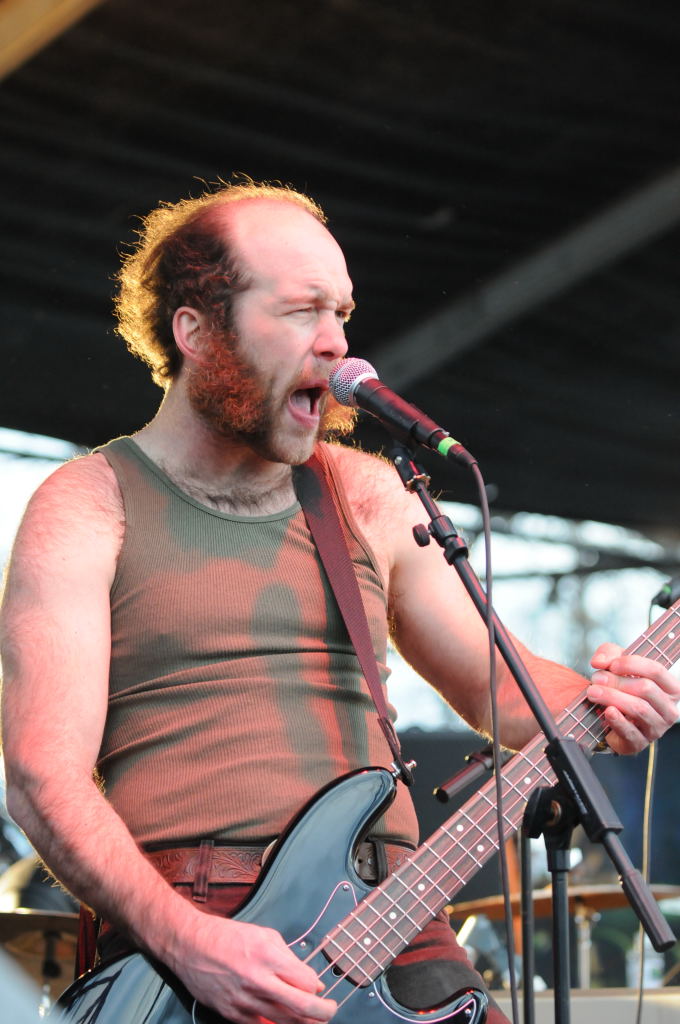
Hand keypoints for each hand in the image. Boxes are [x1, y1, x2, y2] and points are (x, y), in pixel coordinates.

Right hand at [170, 913, 336, 1023]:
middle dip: (322, 1013)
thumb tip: (307, 978)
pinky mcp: (232, 1013)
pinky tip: (284, 1021)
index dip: (317, 988)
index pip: (306, 982)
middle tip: (329, 1011)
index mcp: (268, 956)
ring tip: (312, 1021)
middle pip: (301, 1007)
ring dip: (303, 1023)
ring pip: (283, 1021)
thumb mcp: (264, 935)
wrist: (191, 945)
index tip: (320, 988)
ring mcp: (244, 1000)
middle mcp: (258, 980)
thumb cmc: (226, 936)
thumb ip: (288, 957)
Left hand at [587, 643, 679, 753]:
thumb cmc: (621, 688)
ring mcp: (657, 727)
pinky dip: (617, 720)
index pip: (656, 671)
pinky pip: (631, 732)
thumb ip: (609, 654)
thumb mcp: (616, 665)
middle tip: (596, 679)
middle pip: (646, 689)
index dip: (632, 665)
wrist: (610, 719)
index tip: (612, 665)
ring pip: (638, 708)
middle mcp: (668, 708)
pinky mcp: (641, 742)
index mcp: (670, 687)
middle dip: (617, 682)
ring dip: (612, 697)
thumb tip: (600, 661)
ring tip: (593, 692)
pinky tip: (607, 711)